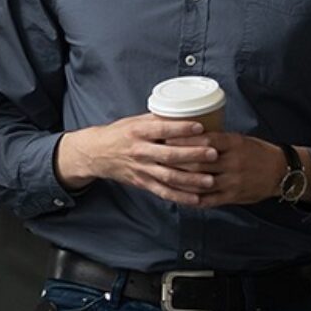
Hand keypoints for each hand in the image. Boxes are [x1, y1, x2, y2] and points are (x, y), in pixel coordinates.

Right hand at [55, 113, 219, 205]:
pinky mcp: (142, 183)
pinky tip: (196, 199)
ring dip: (191, 180)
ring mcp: (141, 169)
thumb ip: (158, 119)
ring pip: (169, 176)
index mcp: (138, 132)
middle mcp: (139, 151)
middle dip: (193, 155)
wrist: (97, 153)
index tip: (201, 127)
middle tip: (213, 153)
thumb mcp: (135, 121)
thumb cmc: (119, 134)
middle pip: (169, 155)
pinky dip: (180, 197)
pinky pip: (163, 192)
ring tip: (210, 179)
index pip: (162, 129)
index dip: (181, 128)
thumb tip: (185, 112)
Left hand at [165, 132, 286, 206]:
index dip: (184, 139)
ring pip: (200, 181)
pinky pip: (208, 199)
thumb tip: (186, 133)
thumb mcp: (238, 140)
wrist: (280, 172)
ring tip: (162, 176)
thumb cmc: (254, 152)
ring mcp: (233, 181)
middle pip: (199, 162)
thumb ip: (216, 139)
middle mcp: (233, 162)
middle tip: (157, 157)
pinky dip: (191, 198)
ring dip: (180, 180)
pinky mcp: (233, 196)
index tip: (166, 137)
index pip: (205, 139)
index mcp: (234, 144)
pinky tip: (177, 195)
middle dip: (176, 160)